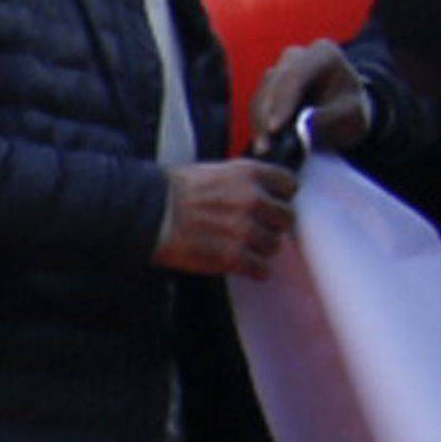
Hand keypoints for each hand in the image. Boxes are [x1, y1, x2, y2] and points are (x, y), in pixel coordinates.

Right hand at [151, 155, 296, 276]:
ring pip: (275, 246)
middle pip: (287, 218)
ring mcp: (245, 230)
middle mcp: (253, 199)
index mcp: (249, 173)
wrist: (150, 213)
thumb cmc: (173, 191)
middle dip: (273, 225)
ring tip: (244, 248)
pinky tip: (244, 265)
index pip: (290, 185)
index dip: (281, 196)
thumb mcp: (214, 171)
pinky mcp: (234, 257)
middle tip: (258, 230)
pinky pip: (262, 270)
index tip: (272, 204)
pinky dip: (255, 270)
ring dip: (262, 249)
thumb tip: (260, 194)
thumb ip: (242, 181)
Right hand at [249, 36, 373, 152]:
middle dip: (266, 117)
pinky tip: (263, 144)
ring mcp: (279, 69)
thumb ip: (328, 119)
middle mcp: (296, 56)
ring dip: (259, 124)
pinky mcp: (268, 87)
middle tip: (265, 147)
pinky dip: (258, 126)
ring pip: (261, 95)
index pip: (297, 75)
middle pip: (274, 84)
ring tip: (264, 150)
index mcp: (323, 54)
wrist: (344, 112)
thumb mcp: (351, 116)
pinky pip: (257, 105)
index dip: (283, 101)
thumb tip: (301, 127)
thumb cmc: (351, 112)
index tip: (275, 129)